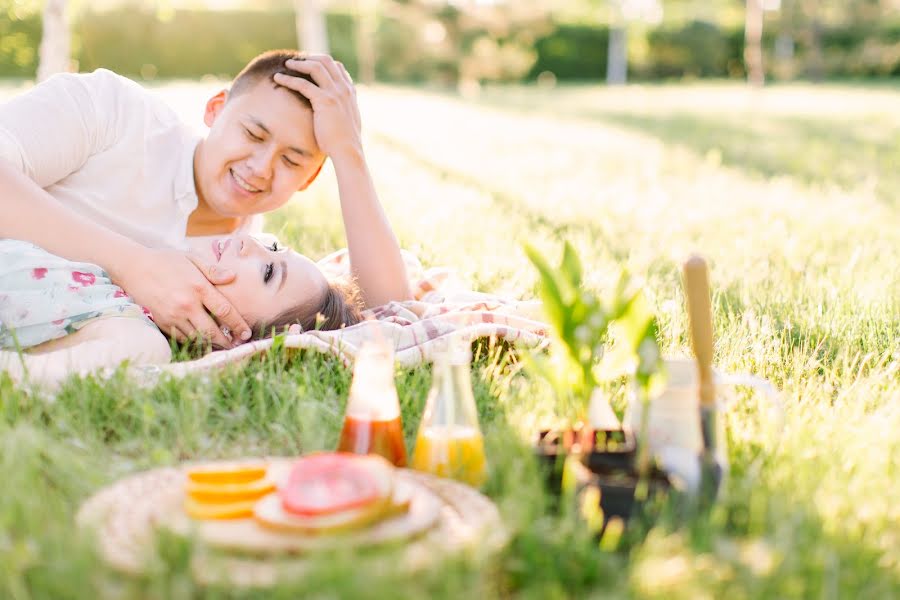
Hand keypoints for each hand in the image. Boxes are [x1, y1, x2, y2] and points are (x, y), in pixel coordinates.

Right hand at [116, 248, 250, 347]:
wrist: (134, 267)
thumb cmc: (167, 261)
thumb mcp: (192, 259)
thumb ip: (213, 270)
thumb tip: (232, 277)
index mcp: (198, 287)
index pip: (224, 311)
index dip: (238, 325)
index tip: (247, 333)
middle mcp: (187, 304)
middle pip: (212, 330)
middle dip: (227, 341)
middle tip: (236, 345)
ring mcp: (173, 315)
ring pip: (197, 337)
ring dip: (211, 343)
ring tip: (222, 345)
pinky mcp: (162, 321)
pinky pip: (182, 337)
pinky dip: (194, 341)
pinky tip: (202, 340)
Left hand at [274, 55, 362, 159]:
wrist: (348, 151)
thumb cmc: (345, 142)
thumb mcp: (348, 122)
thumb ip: (343, 111)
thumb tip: (336, 113)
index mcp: (350, 92)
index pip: (337, 68)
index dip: (322, 63)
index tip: (308, 65)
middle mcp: (344, 89)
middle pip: (326, 61)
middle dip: (309, 58)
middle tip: (295, 62)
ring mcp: (335, 93)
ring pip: (315, 67)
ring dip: (299, 63)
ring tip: (286, 64)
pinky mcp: (324, 101)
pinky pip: (303, 84)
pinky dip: (289, 79)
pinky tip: (278, 78)